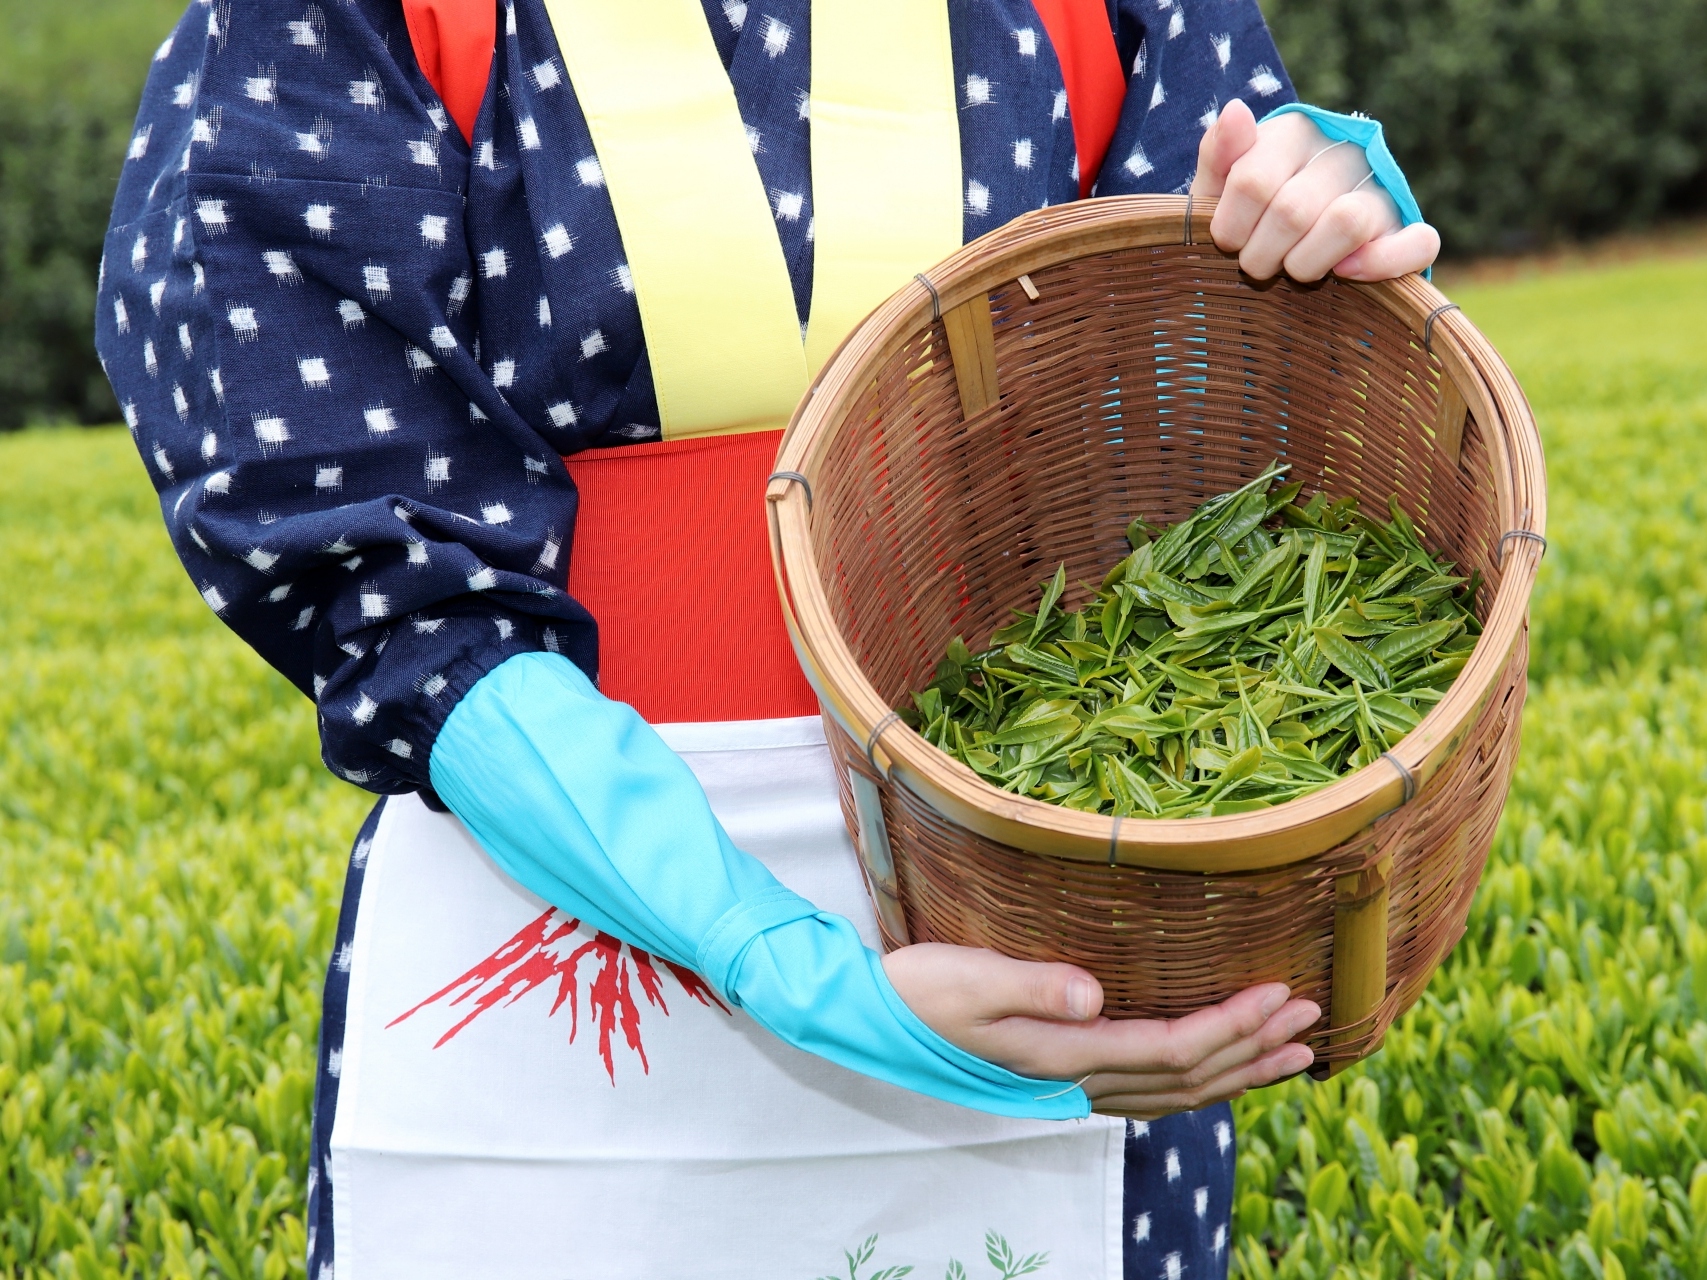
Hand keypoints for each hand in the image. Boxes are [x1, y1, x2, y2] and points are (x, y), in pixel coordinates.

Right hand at [883, 942, 1318, 1119]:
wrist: (875, 1018)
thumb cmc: (920, 990)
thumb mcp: (970, 978)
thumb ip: (1034, 985)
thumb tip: (1096, 994)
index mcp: (1064, 1054)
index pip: (1172, 1048)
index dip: (1231, 1025)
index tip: (1279, 993)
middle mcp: (1079, 1080)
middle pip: (1189, 1076)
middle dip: (1254, 1047)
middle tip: (1311, 1017)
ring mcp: (1073, 1086)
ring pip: (1177, 1092)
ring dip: (1240, 1071)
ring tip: (1293, 1050)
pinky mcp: (1065, 1076)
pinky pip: (1152, 1091)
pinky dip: (1201, 1081)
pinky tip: (1222, 1068)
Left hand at [1189, 98, 1439, 283]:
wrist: (1291, 241)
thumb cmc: (1247, 213)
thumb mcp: (1218, 186)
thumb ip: (1218, 154)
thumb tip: (1235, 109)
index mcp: (1295, 132)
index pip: (1252, 182)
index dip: (1230, 228)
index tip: (1228, 241)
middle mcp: (1344, 151)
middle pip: (1292, 212)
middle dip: (1261, 256)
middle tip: (1257, 264)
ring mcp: (1381, 187)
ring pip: (1347, 223)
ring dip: (1305, 264)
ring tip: (1292, 269)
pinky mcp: (1407, 226)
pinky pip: (1417, 244)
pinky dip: (1378, 264)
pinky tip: (1344, 273)